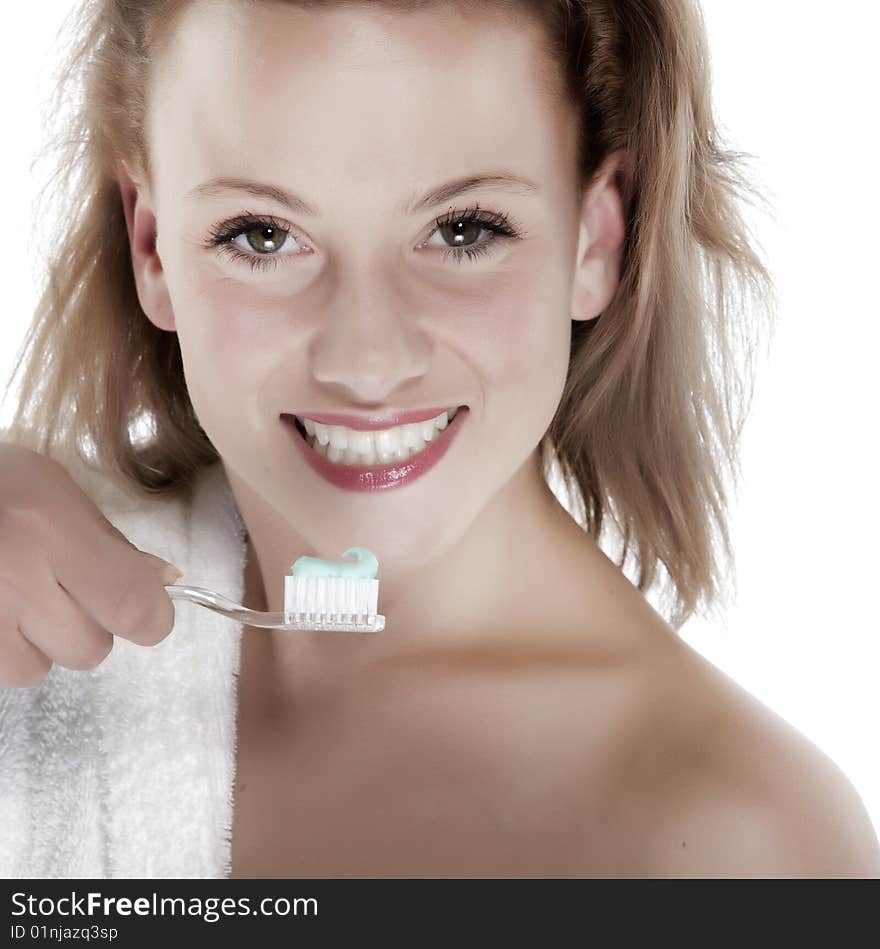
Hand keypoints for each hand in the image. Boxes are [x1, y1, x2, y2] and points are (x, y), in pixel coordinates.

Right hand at [0, 442, 181, 686]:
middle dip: (86, 624)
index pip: (132, 606)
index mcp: (47, 529)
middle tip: (57, 585)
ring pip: (37, 669)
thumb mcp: (49, 486)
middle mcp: (9, 578)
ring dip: (35, 642)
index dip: (151, 617)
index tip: (147, 610)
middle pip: (89, 648)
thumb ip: (106, 540)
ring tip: (9, 594)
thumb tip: (160, 584)